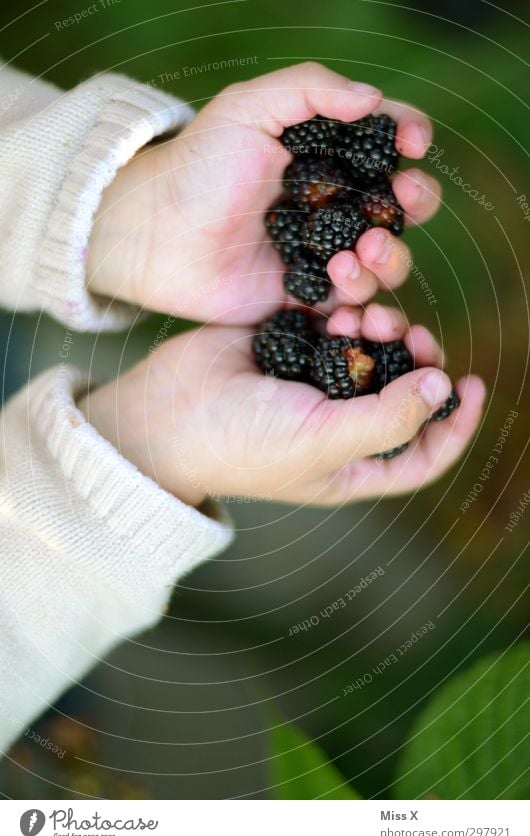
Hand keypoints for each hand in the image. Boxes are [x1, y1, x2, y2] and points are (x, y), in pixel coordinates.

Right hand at [78, 306, 484, 507]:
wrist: (167, 413)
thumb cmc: (243, 445)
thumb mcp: (322, 443)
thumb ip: (387, 420)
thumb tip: (440, 387)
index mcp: (352, 463)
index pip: (422, 455)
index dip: (455, 425)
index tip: (473, 384)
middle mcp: (338, 423)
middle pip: (402, 391)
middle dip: (415, 361)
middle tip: (414, 335)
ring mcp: (314, 382)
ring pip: (372, 350)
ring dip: (380, 329)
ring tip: (365, 316)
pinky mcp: (290, 345)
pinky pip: (334, 323)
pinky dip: (343, 312)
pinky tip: (338, 307)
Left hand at [87, 63, 440, 322]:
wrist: (157, 235)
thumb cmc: (198, 167)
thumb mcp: (249, 109)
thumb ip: (311, 90)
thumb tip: (374, 99)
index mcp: (325, 155)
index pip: (386, 142)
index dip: (410, 137)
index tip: (413, 142)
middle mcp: (332, 206)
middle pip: (400, 205)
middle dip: (416, 200)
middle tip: (403, 199)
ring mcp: (323, 255)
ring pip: (386, 259)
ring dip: (390, 254)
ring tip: (362, 251)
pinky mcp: (308, 298)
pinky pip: (353, 302)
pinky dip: (360, 295)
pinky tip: (339, 281)